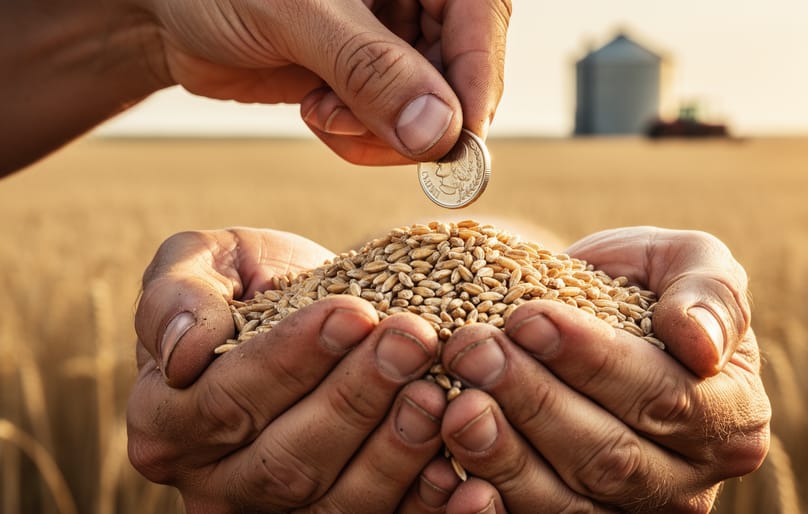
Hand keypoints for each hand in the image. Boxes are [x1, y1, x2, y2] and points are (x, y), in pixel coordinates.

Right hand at [128, 228, 449, 511]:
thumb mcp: (203, 263)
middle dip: (356, 399)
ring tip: (438, 393)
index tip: (354, 312)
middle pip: (285, 462)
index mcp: (167, 420)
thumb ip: (177, 296)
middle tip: (412, 342)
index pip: (227, 401)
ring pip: (334, 505)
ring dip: (395, 452)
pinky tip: (464, 474)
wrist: (306, 313)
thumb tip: (184, 350)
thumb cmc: (248, 284)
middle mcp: (214, 483)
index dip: (293, 359)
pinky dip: (424, 506)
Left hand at [139, 0, 511, 164]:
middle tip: (345, 126)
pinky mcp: (372, 76)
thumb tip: (440, 132)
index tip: (457, 141)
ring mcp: (397, 38)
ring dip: (381, 134)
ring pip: (432, 112)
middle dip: (414, 118)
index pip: (482, 17)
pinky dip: (363, 139)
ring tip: (319, 113)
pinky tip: (317, 113)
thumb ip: (367, 68)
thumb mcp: (293, 13)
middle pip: (463, 72)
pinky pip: (396, 127)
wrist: (166, 9)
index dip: (475, 79)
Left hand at [438, 227, 770, 512]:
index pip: (664, 396)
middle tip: (473, 352)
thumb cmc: (647, 286)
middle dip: (533, 401)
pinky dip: (490, 509)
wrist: (596, 319)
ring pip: (566, 503)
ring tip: (455, 405)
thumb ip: (710, 294)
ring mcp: (632, 513)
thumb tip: (700, 343)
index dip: (593, 361)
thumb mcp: (688, 263)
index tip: (528, 317)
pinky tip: (451, 479)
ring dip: (503, 456)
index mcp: (731, 416)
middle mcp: (690, 480)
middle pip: (609, 455)